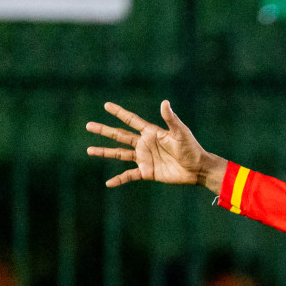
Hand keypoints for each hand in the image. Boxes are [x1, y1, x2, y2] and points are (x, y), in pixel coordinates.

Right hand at [86, 100, 225, 191]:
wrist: (197, 168)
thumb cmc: (191, 148)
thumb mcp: (181, 133)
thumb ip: (171, 119)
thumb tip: (164, 102)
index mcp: (151, 132)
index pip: (131, 120)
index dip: (119, 112)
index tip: (106, 105)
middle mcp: (144, 144)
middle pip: (120, 136)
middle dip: (104, 131)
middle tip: (88, 125)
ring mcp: (144, 158)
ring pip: (119, 154)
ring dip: (105, 152)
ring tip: (89, 150)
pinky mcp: (146, 172)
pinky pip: (129, 175)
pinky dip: (119, 179)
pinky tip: (108, 183)